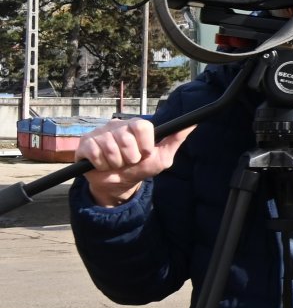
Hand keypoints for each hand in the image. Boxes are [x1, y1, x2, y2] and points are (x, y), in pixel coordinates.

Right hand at [77, 119, 195, 206]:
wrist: (119, 184)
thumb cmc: (140, 167)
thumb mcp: (161, 157)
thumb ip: (175, 139)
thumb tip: (193, 123)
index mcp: (135, 125)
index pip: (142, 126)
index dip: (144, 144)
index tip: (144, 154)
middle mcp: (116, 125)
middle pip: (126, 139)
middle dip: (130, 158)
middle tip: (129, 161)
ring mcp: (99, 133)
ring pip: (110, 147)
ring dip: (116, 163)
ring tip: (116, 164)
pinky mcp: (84, 143)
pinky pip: (94, 153)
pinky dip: (101, 164)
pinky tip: (103, 164)